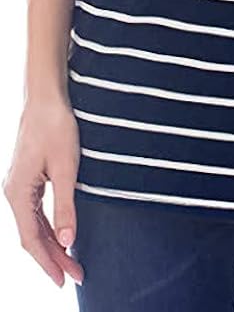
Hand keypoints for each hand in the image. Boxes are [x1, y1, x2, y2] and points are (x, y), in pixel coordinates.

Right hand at [2, 97, 83, 287]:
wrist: (45, 97)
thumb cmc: (56, 126)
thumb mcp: (67, 168)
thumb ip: (65, 206)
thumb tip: (68, 241)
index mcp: (18, 193)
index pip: (31, 240)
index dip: (48, 263)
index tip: (64, 281)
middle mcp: (13, 192)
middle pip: (31, 235)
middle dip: (54, 257)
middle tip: (76, 275)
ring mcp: (18, 185)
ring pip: (33, 224)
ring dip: (52, 243)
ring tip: (72, 261)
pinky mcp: (26, 177)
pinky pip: (34, 211)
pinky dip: (47, 226)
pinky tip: (61, 234)